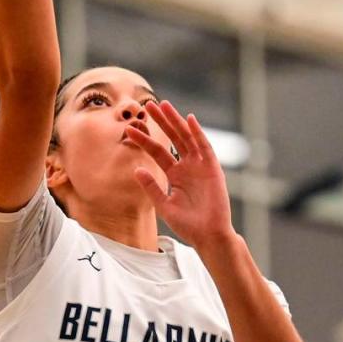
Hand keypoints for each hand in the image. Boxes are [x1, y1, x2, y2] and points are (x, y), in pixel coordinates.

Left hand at [124, 101, 234, 249]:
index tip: (129, 129)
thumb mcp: (164, 205)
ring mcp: (201, 166)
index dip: (144, 140)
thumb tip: (136, 170)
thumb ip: (151, 187)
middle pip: (172, 138)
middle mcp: (188, 166)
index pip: (157, 152)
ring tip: (163, 105)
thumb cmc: (188, 225)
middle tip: (147, 105)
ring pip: (186, 138)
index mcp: (175, 175)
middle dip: (161, 122)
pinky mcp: (213, 169)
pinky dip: (198, 133)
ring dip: (176, 121)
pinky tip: (188, 120)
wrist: (208, 236)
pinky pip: (205, 147)